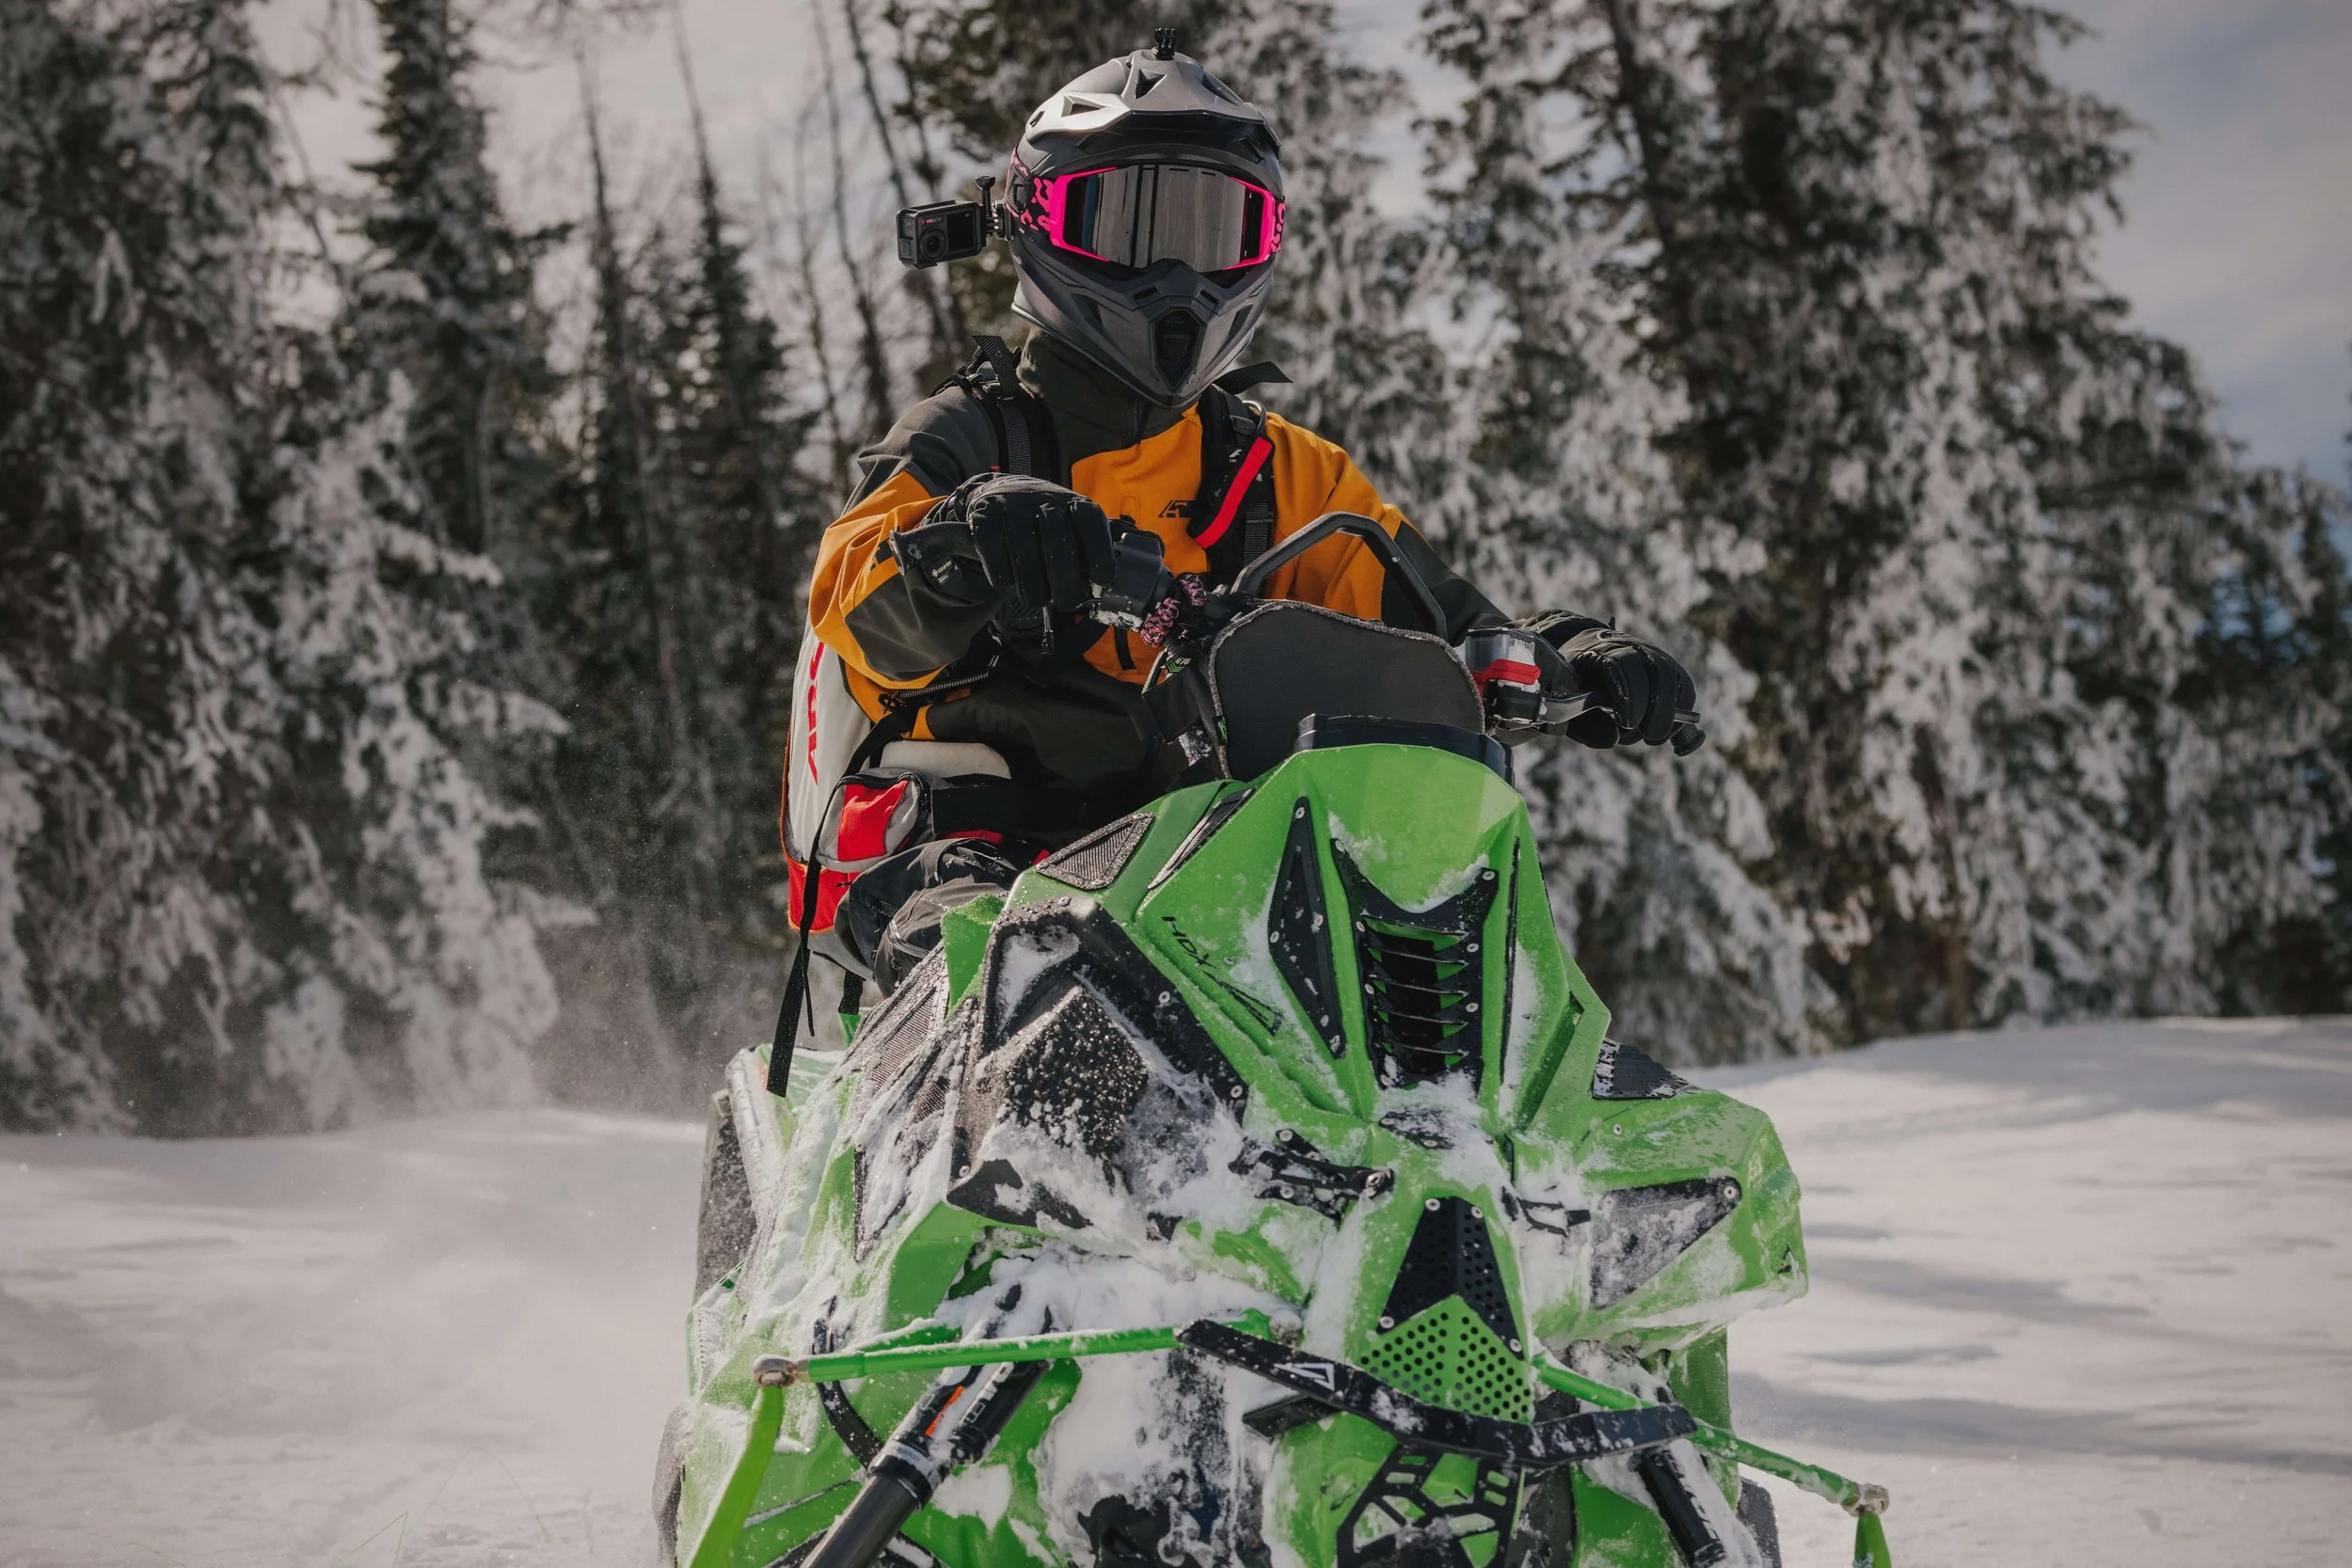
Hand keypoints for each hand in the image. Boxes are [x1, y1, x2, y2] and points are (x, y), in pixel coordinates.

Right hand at [892, 474, 1117, 618]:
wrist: (1000, 493)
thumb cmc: (1046, 523)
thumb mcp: (1073, 527)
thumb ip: (1090, 551)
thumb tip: (1110, 586)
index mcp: (1073, 502)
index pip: (1091, 522)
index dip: (1099, 553)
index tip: (1102, 580)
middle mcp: (1044, 498)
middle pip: (1058, 542)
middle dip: (1065, 581)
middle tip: (1066, 603)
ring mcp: (1012, 504)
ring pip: (1024, 551)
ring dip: (1032, 585)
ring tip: (1037, 599)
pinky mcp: (984, 515)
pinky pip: (993, 551)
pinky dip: (1002, 574)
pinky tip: (1008, 580)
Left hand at [1547, 618, 1700, 751]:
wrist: (1582, 654)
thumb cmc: (1570, 684)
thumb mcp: (1566, 704)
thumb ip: (1585, 723)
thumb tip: (1613, 739)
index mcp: (1600, 649)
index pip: (1624, 665)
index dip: (1631, 695)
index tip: (1626, 723)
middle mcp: (1632, 646)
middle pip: (1657, 671)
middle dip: (1657, 708)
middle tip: (1648, 736)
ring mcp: (1652, 655)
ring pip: (1675, 679)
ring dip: (1671, 714)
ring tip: (1654, 737)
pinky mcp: (1667, 669)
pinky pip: (1683, 688)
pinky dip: (1682, 713)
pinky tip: (1671, 735)